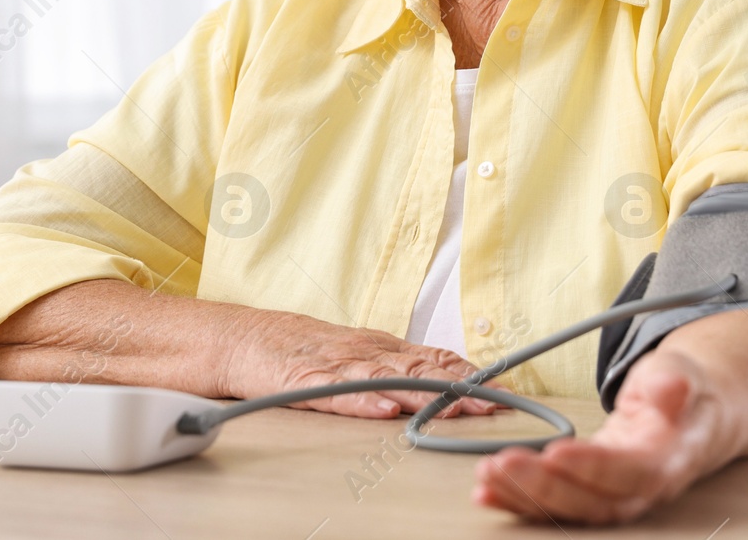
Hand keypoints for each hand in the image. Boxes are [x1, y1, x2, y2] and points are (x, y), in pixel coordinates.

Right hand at [222, 307, 498, 420]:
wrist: (242, 338)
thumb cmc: (301, 350)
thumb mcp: (355, 355)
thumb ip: (394, 368)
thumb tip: (443, 380)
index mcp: (379, 349)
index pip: (433, 357)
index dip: (469, 373)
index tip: (505, 389)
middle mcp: (365, 353)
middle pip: (420, 368)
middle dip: (461, 387)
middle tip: (496, 401)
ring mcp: (337, 366)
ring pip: (388, 379)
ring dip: (425, 394)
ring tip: (456, 406)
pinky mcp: (305, 383)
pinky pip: (338, 393)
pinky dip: (364, 400)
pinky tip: (386, 409)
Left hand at [473, 346, 723, 523]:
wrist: (694, 414)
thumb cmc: (686, 393)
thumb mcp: (682, 372)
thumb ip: (673, 382)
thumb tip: (672, 386)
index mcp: (670, 459)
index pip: (632, 471)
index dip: (593, 467)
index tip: (556, 453)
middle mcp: (642, 488)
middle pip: (594, 502)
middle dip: (544, 487)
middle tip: (504, 464)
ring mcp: (616, 494)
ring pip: (571, 509)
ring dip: (525, 496)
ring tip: (488, 477)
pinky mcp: (591, 492)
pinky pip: (556, 503)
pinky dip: (520, 499)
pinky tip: (488, 490)